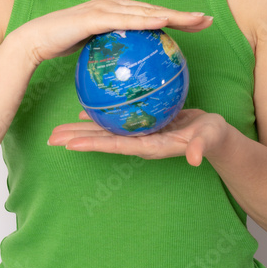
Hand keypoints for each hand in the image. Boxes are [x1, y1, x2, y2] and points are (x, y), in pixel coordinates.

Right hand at [13, 0, 212, 66]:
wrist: (33, 41)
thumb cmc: (60, 44)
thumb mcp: (92, 49)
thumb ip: (110, 51)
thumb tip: (127, 69)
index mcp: (114, 10)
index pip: (150, 14)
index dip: (176, 17)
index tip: (199, 24)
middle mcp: (112, 3)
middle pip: (154, 9)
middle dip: (183, 14)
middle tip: (208, 19)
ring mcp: (104, 7)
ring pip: (146, 12)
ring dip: (173, 15)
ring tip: (196, 21)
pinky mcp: (95, 16)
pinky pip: (127, 20)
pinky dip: (148, 20)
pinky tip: (165, 22)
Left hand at [47, 109, 231, 166]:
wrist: (215, 137)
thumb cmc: (213, 138)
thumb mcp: (209, 139)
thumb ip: (201, 148)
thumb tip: (195, 158)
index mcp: (150, 146)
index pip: (116, 146)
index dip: (92, 144)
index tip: (69, 144)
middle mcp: (139, 142)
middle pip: (103, 140)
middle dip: (77, 139)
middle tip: (50, 136)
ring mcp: (139, 134)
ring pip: (105, 131)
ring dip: (81, 130)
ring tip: (58, 128)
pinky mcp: (142, 124)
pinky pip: (116, 120)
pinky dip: (100, 115)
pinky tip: (85, 109)